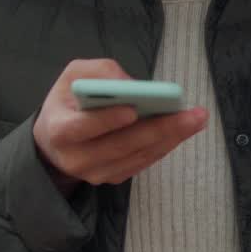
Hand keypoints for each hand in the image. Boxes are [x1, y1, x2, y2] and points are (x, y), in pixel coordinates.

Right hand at [33, 59, 207, 195]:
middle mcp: (76, 159)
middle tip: (191, 115)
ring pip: (136, 156)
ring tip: (196, 120)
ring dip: (170, 138)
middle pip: (120, 146)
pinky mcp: (112, 178)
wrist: (54, 140)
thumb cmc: (67, 101)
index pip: (83, 128)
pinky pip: (141, 163)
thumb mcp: (74, 76)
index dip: (107, 120)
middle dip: (159, 129)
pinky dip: (163, 146)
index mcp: (59, 130)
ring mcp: (95, 173)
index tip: (133, 110)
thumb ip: (100, 73)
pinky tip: (182, 131)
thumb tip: (133, 85)